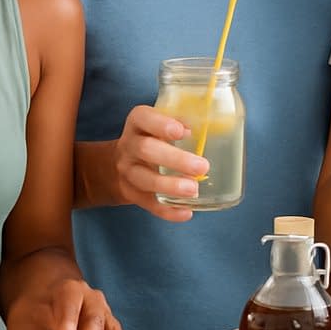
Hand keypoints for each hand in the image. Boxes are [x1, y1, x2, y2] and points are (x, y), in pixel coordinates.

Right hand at [108, 104, 208, 221]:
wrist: (118, 164)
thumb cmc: (151, 138)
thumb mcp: (160, 123)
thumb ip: (181, 121)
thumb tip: (212, 126)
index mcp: (138, 123)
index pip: (143, 118)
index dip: (161, 124)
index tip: (182, 132)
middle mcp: (129, 146)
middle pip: (146, 150)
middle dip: (175, 159)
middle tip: (202, 166)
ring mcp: (129, 171)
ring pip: (145, 179)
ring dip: (170, 186)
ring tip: (194, 189)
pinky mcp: (132, 194)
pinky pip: (149, 204)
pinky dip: (168, 210)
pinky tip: (186, 212)